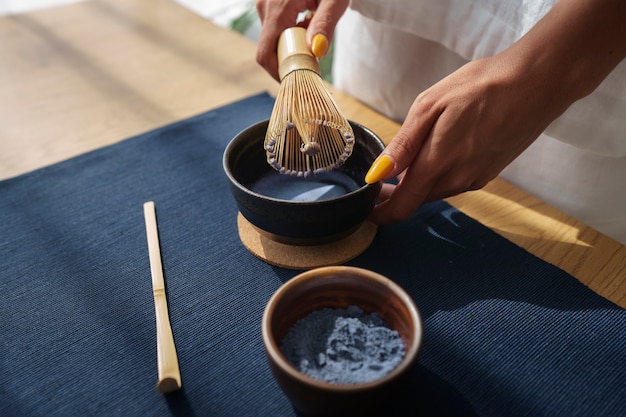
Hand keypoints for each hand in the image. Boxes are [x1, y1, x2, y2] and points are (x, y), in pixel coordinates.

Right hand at [256, 0, 348, 80]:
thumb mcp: (335, 0)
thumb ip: (325, 24)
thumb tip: (316, 51)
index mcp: (278, 8)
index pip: (265, 54)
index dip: (278, 74)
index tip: (297, 80)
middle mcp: (265, 6)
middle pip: (269, 49)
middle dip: (289, 60)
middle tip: (313, 61)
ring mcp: (265, 4)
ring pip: (272, 39)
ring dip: (291, 46)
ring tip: (313, 37)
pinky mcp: (269, 3)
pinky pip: (274, 28)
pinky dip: (289, 35)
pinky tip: (307, 25)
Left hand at [365, 54, 569, 223]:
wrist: (537, 83)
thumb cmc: (481, 87)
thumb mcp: (430, 107)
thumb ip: (403, 145)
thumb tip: (378, 175)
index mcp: (438, 164)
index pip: (402, 206)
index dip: (381, 214)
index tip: (367, 210)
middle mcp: (458, 179)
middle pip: (417, 200)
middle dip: (396, 197)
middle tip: (379, 183)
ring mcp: (476, 178)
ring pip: (436, 192)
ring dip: (417, 186)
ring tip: (405, 168)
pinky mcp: (490, 172)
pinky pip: (455, 183)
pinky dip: (439, 177)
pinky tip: (438, 157)